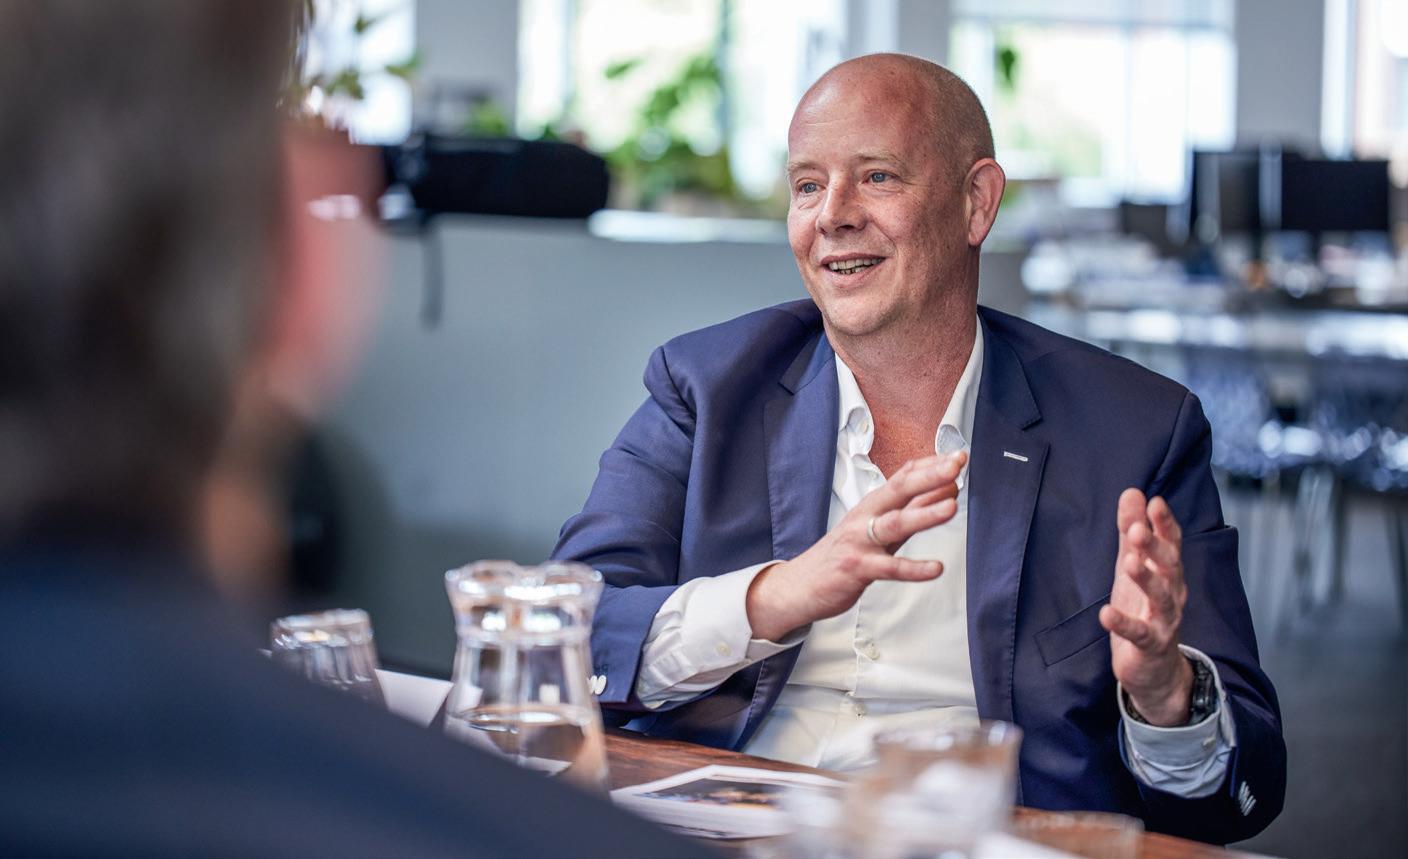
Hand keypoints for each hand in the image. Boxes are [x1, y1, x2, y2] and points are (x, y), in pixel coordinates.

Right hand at [745, 452, 965, 640]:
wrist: (800, 585)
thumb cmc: (841, 554)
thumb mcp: (877, 528)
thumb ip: (910, 511)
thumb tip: (945, 492)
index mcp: (872, 505)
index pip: (903, 477)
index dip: (931, 465)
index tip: (958, 455)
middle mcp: (866, 517)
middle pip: (899, 490)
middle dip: (929, 476)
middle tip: (956, 465)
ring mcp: (860, 541)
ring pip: (895, 523)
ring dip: (924, 514)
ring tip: (951, 507)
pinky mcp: (857, 568)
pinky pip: (889, 568)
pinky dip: (914, 568)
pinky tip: (935, 568)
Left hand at [1099, 488, 1193, 726]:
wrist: (1155, 668)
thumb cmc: (1143, 608)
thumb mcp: (1133, 566)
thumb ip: (1130, 531)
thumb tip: (1132, 492)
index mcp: (1168, 572)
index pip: (1171, 543)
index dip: (1164, 524)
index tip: (1154, 502)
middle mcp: (1172, 593)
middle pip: (1169, 566)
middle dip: (1154, 547)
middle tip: (1136, 529)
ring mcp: (1164, 620)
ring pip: (1161, 598)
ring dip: (1146, 579)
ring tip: (1129, 562)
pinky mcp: (1150, 645)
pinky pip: (1139, 633)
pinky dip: (1123, 624)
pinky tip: (1105, 614)